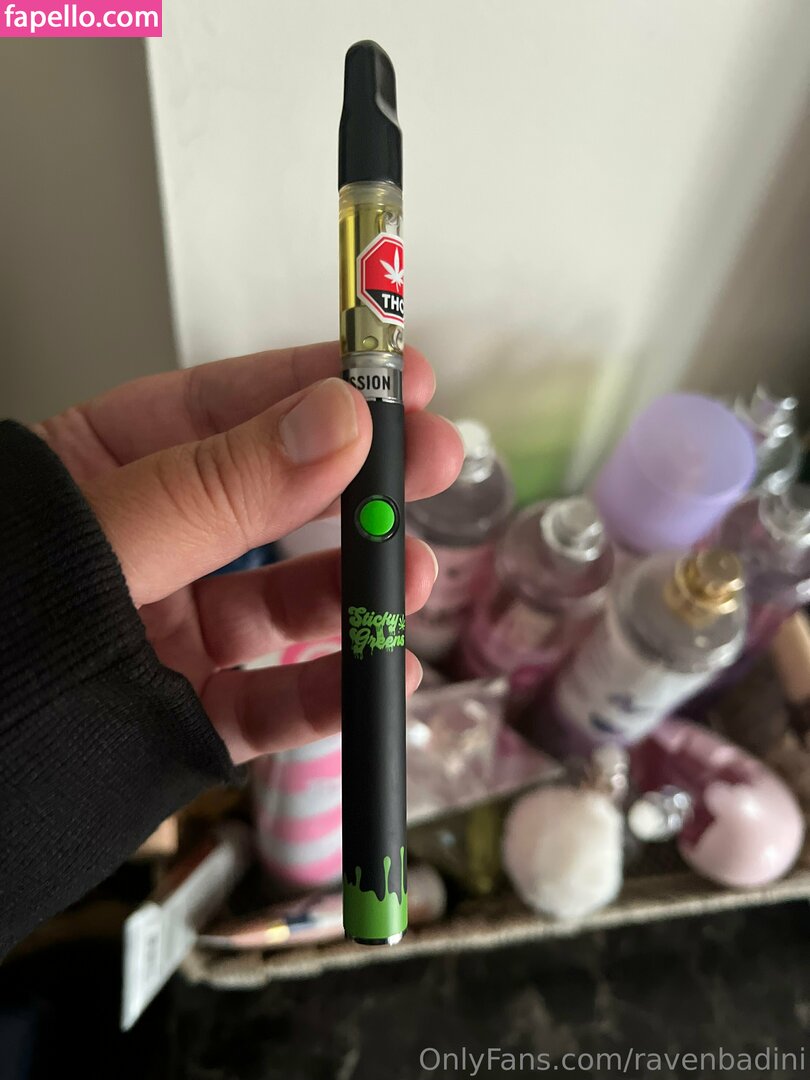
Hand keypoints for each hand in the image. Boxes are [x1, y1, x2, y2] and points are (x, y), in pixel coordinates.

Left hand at [36, 342, 462, 763]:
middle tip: (430, 466)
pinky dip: (331, 693)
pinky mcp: (186, 714)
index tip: (395, 379)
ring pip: (283, 604)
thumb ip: (219, 487)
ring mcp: (169, 632)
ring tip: (414, 578)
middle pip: (273, 503)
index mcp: (105, 472)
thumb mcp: (98, 536)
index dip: (314, 388)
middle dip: (358, 488)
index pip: (223, 409)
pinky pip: (268, 702)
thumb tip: (335, 424)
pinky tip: (382, 676)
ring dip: (358, 592)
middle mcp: (149, 545)